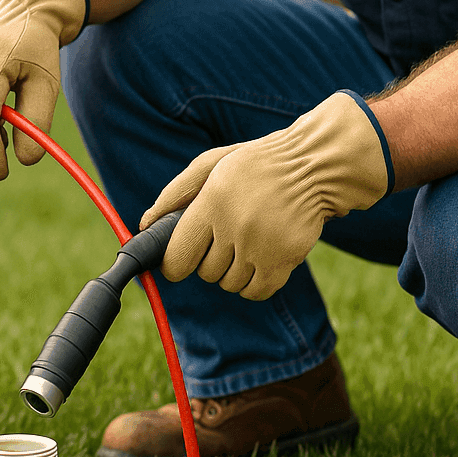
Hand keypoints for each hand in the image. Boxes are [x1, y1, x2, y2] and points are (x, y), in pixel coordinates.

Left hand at [140, 91, 393, 299]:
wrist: (313, 166)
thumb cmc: (255, 164)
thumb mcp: (211, 164)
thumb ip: (174, 194)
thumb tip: (144, 225)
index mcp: (212, 202)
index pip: (178, 257)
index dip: (174, 264)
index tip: (179, 262)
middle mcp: (235, 227)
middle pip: (205, 273)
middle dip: (209, 260)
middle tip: (224, 237)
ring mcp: (262, 247)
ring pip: (230, 284)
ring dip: (233, 271)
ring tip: (247, 242)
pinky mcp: (286, 261)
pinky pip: (256, 292)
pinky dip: (254, 284)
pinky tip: (260, 260)